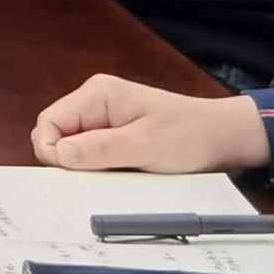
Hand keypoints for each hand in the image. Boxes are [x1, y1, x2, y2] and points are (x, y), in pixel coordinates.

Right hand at [31, 73, 271, 174]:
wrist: (225, 137)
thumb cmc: (189, 136)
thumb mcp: (145, 146)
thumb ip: (99, 149)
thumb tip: (56, 154)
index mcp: (97, 95)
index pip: (48, 122)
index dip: (52, 152)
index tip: (74, 175)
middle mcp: (95, 102)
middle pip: (57, 134)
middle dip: (68, 160)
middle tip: (98, 179)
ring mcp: (104, 118)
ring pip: (73, 147)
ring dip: (86, 166)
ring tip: (115, 175)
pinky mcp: (114, 134)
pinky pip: (91, 152)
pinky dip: (99, 168)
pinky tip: (120, 174)